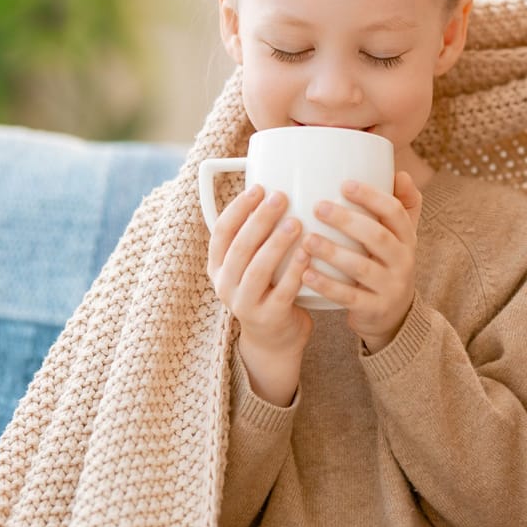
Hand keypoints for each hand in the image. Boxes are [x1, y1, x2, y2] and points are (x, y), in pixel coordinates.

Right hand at [208, 185, 312, 404]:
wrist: (275, 338)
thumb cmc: (268, 288)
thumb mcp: (252, 263)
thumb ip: (257, 235)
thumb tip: (277, 188)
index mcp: (218, 266)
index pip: (221, 232)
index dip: (238, 208)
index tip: (258, 188)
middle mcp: (225, 284)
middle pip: (239, 247)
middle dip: (259, 220)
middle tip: (280, 197)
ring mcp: (244, 304)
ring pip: (257, 269)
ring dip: (276, 243)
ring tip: (296, 222)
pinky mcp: (268, 318)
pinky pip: (282, 292)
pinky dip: (295, 271)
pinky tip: (308, 253)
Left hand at [303, 172, 423, 353]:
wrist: (393, 315)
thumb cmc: (387, 264)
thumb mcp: (400, 237)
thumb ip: (401, 205)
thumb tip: (400, 172)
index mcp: (407, 238)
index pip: (395, 211)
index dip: (372, 196)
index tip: (345, 184)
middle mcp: (404, 261)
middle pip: (378, 237)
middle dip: (348, 220)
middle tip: (318, 207)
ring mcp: (390, 287)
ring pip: (361, 268)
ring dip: (333, 252)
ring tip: (307, 240)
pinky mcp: (374, 309)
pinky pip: (349, 297)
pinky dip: (326, 285)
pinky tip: (305, 274)